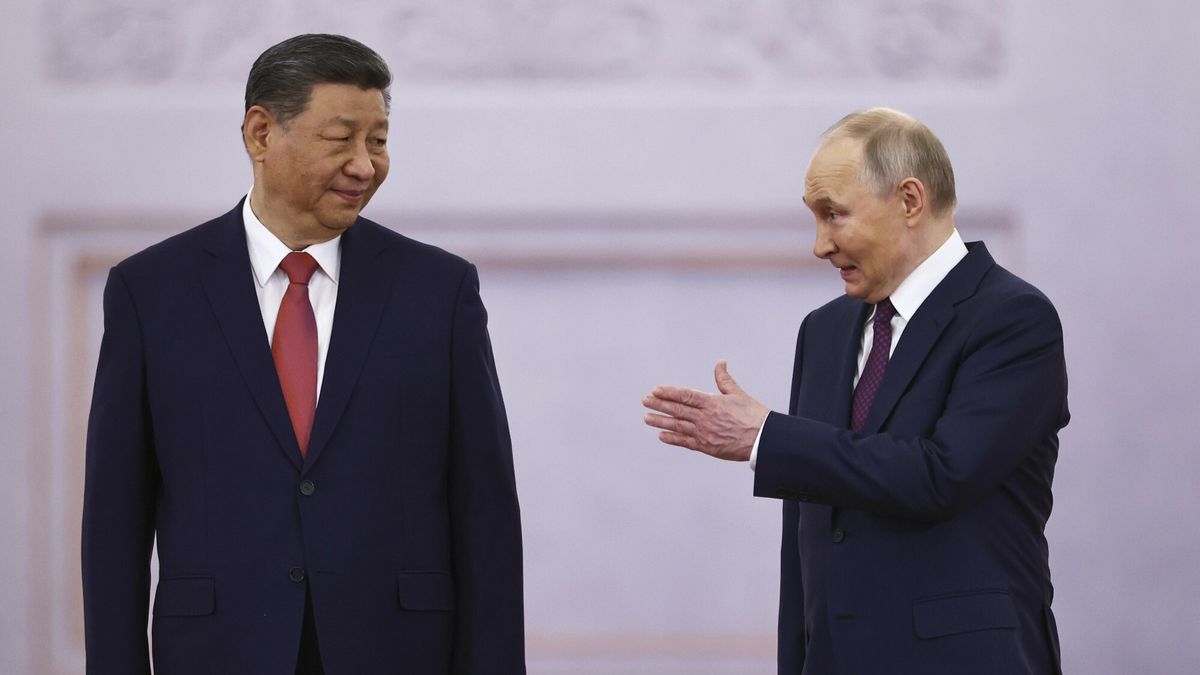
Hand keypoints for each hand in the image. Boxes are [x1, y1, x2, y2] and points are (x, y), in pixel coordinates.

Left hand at [643, 360, 770, 461]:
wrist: (764, 440)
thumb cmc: (754, 417)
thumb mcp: (738, 394)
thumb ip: (724, 380)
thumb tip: (720, 363)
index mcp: (713, 403)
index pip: (686, 396)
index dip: (669, 393)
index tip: (656, 390)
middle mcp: (706, 418)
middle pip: (677, 410)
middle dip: (659, 405)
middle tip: (645, 401)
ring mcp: (705, 433)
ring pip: (678, 426)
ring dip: (661, 422)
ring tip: (647, 418)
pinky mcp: (707, 447)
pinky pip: (685, 443)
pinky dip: (673, 439)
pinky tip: (661, 436)